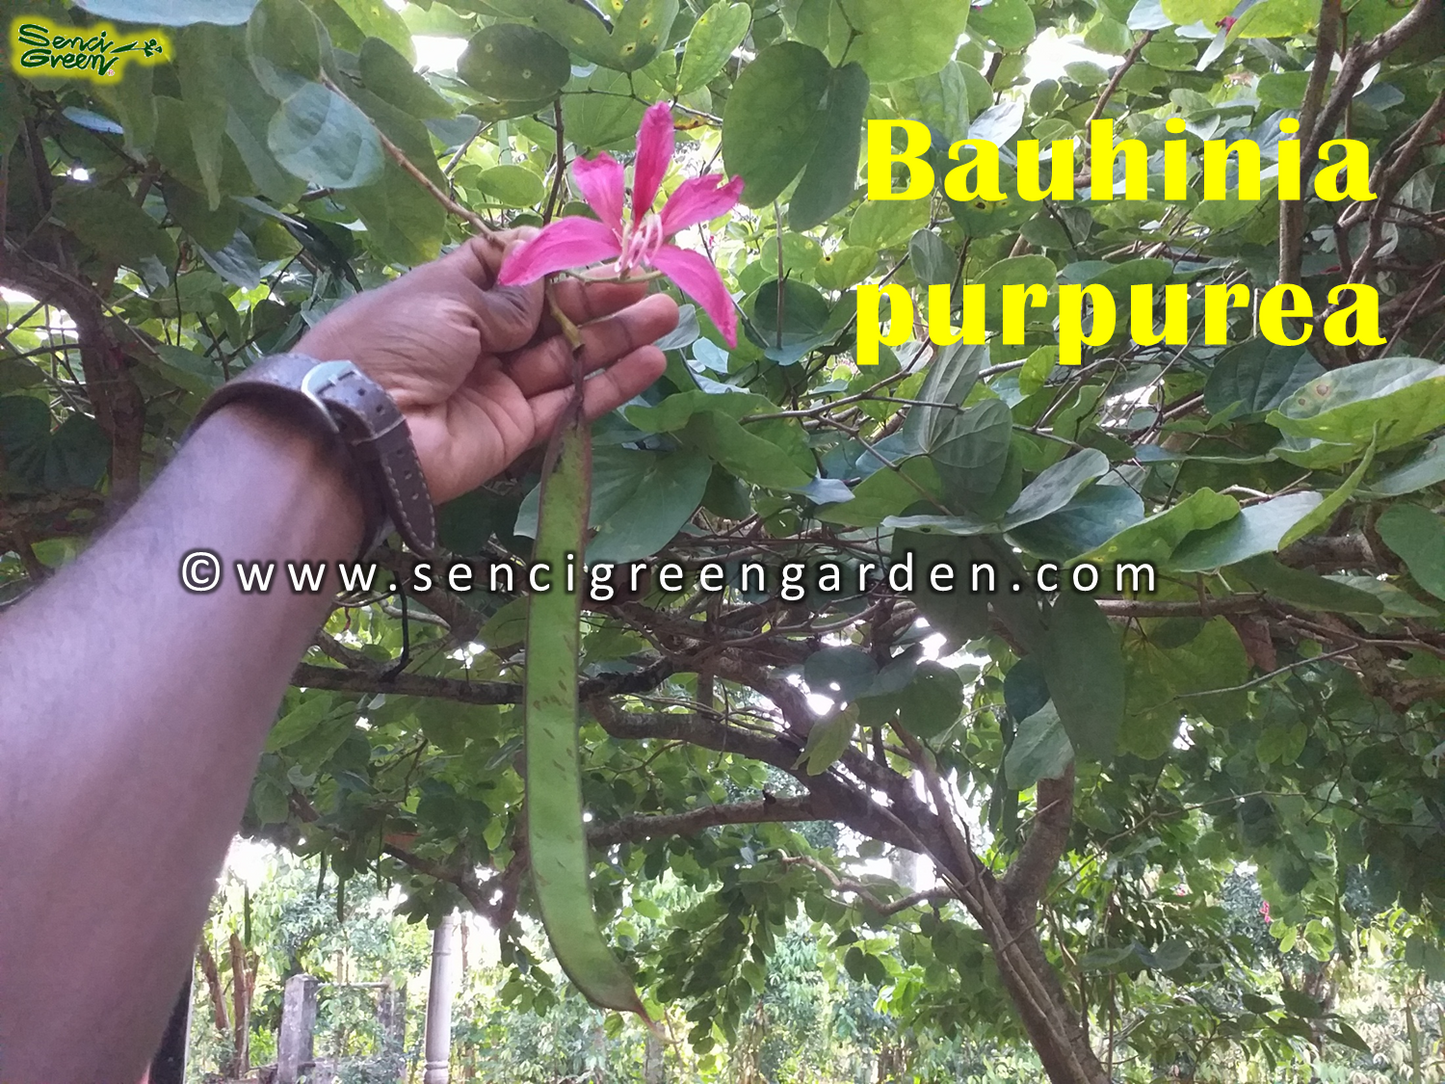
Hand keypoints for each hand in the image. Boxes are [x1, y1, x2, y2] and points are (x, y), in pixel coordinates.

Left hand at [296, 230, 678, 502]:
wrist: (362, 430)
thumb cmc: (395, 343)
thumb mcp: (448, 298)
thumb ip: (509, 296)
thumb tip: (548, 286)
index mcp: (450, 295)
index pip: (512, 272)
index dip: (555, 261)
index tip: (600, 249)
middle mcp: (478, 338)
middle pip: (551, 314)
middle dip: (601, 298)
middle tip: (652, 284)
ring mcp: (500, 386)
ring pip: (570, 357)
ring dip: (618, 337)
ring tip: (667, 315)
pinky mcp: (517, 430)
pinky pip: (571, 403)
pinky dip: (611, 385)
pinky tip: (650, 363)